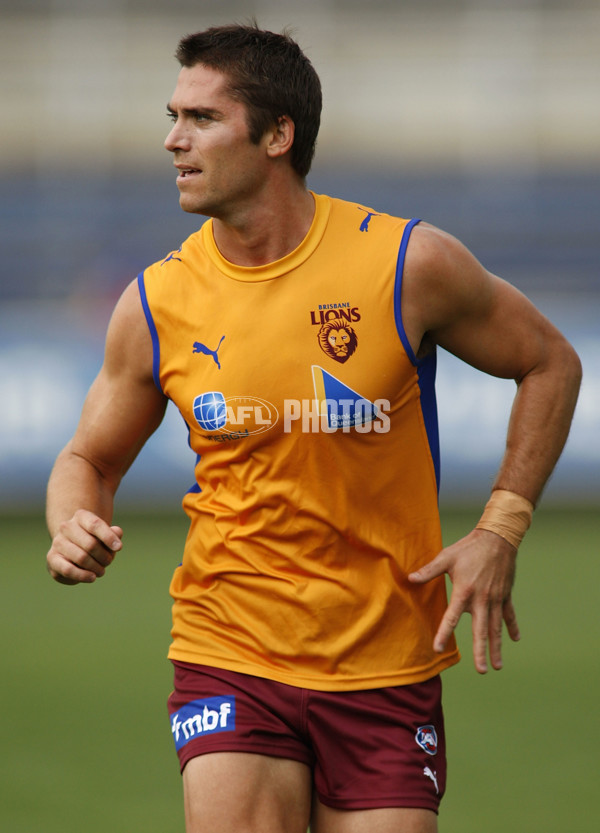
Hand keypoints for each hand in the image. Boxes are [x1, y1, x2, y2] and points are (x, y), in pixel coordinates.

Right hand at [47, 509, 122, 584]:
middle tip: (108, 562)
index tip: (119, 548)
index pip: (95, 524)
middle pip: (91, 544)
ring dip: (96, 567)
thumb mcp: (106, 535)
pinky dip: (83, 575)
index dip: (108, 537)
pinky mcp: (52, 558)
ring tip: (101, 571)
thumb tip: (117, 532)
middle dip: (104, 557)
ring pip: (81, 558)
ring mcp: (57, 542)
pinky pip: (68, 569)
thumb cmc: (94, 540)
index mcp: (81, 516)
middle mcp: (66, 526)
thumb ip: (114, 533)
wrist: (72, 549)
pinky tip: (92, 577)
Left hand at [408, 529, 519, 672]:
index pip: (452, 617)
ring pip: (496, 628)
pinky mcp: (505, 595)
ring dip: (496, 647)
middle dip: (480, 651)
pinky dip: (512, 627)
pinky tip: (515, 640)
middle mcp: (482, 599)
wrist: (498, 538)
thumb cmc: (469, 547)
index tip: (439, 648)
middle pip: (480, 630)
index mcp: (464, 591)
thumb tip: (410, 578)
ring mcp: (495, 599)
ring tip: (497, 666)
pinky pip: (509, 615)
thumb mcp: (446, 557)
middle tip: (480, 670)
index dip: (444, 633)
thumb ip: (429, 570)